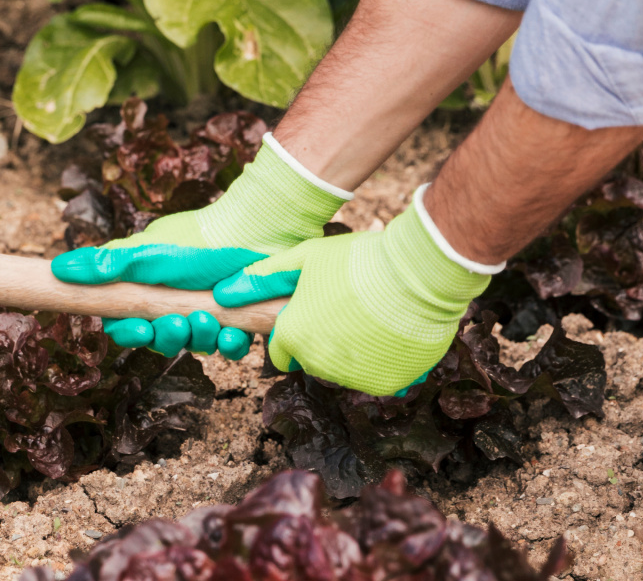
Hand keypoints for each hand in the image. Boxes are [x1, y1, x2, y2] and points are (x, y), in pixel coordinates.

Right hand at [52, 135, 350, 357]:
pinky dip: (230, 343)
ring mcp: (206, 312)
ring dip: (199, 338)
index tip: (135, 328)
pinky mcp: (237, 319)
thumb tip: (57, 270)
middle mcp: (174, 303)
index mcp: (147, 288)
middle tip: (177, 323)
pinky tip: (233, 332)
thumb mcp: (146, 252)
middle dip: (167, 337)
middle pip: (159, 339)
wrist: (256, 227)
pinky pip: (229, 346)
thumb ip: (106, 265)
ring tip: (208, 318)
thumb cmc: (198, 238)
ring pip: (194, 345)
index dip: (128, 332)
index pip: (124, 323)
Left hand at [211, 186, 492, 395]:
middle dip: (322, 341)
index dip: (295, 330)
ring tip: (372, 316)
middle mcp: (319, 364)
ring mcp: (354, 378)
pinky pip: (378, 378)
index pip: (280, 350)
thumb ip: (261, 278)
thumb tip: (222, 294)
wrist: (420, 271)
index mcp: (293, 336)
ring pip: (345, 371)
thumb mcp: (304, 258)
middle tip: (347, 309)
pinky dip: (384, 362)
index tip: (314, 312)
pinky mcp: (389, 385)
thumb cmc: (358, 259)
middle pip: (311, 361)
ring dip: (353, 352)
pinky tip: (391, 332)